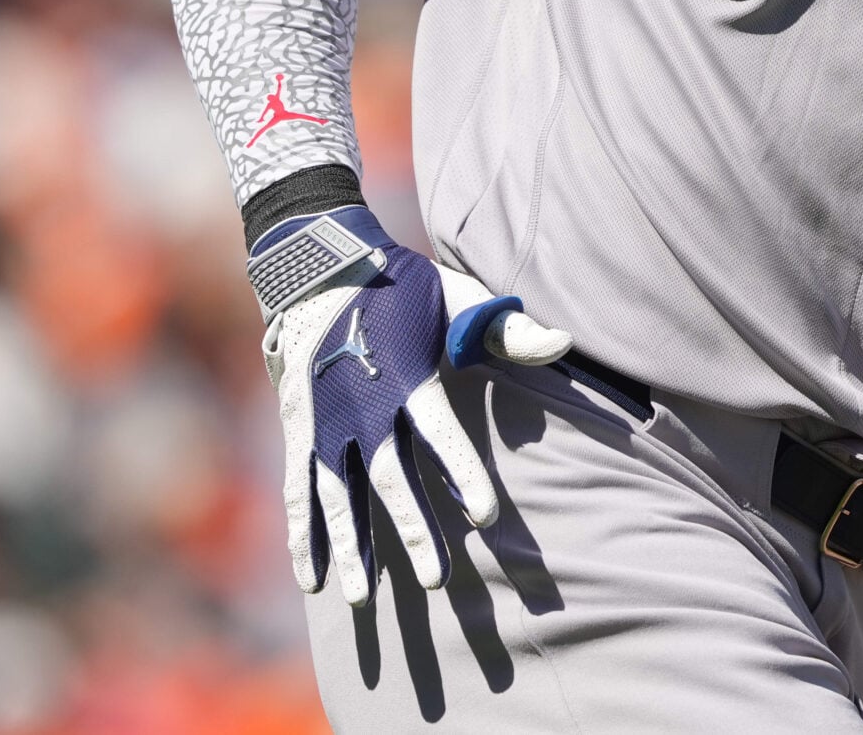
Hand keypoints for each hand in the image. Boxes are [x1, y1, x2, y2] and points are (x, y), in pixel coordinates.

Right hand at [253, 206, 569, 603]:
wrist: (318, 266)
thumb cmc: (401, 287)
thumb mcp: (455, 296)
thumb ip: (505, 328)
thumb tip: (563, 342)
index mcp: (407, 375)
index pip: (440, 434)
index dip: (462, 474)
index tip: (485, 516)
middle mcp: (362, 405)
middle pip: (390, 477)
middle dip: (413, 528)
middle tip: (437, 576)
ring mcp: (324, 421)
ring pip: (338, 495)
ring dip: (352, 546)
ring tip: (367, 597)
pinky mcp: (299, 430)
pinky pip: (299, 489)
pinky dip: (304, 534)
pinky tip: (312, 579)